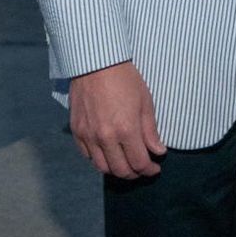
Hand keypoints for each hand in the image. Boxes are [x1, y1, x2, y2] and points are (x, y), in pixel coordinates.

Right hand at [69, 60, 166, 178]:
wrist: (96, 63)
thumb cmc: (125, 79)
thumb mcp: (145, 101)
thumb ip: (150, 131)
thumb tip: (158, 151)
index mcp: (126, 130)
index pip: (139, 163)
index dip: (149, 170)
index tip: (155, 168)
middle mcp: (106, 137)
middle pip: (121, 170)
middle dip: (135, 173)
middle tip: (142, 168)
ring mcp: (89, 136)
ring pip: (102, 168)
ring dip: (116, 170)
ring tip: (126, 163)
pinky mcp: (77, 131)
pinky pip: (87, 156)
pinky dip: (99, 159)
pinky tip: (108, 153)